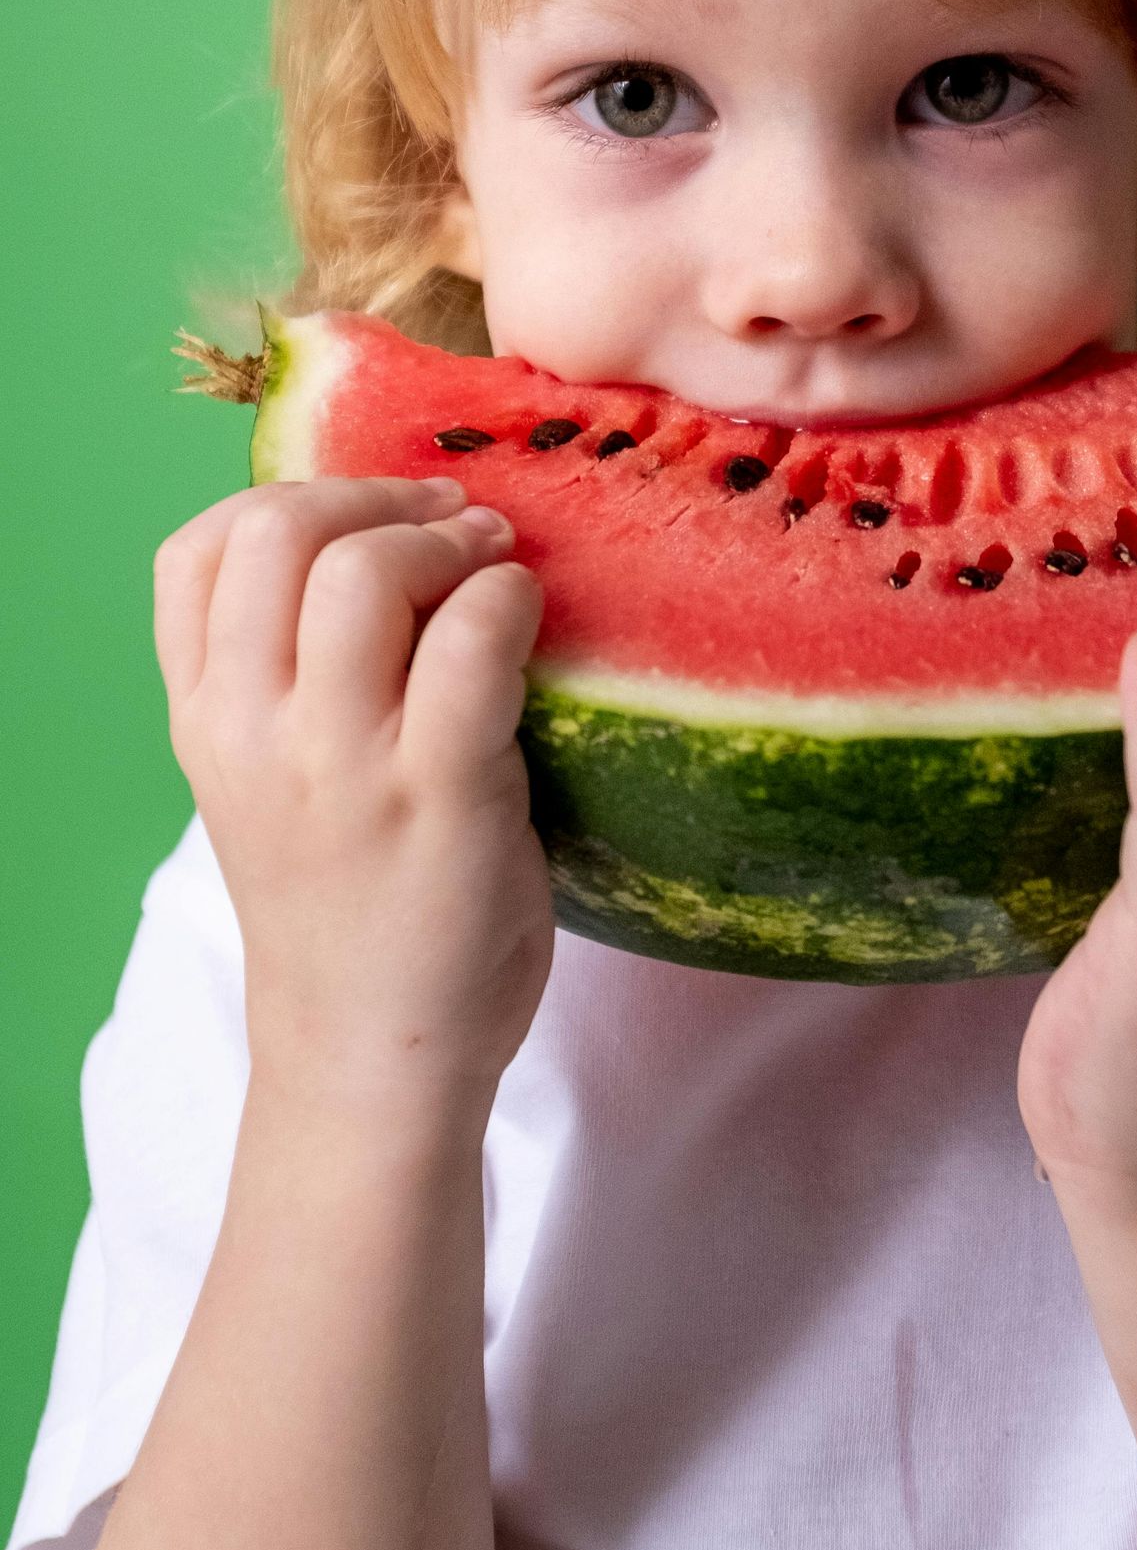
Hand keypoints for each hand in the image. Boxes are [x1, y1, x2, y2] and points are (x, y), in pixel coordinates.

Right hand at [154, 475, 552, 1129]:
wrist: (374, 1052)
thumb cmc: (345, 902)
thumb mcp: (267, 780)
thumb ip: (284, 674)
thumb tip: (377, 535)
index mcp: (205, 720)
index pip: (196, 551)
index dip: (294, 497)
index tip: (373, 514)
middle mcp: (253, 732)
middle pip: (280, 532)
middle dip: (379, 498)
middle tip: (454, 523)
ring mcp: (340, 765)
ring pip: (365, 571)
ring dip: (448, 542)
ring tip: (493, 567)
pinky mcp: (438, 796)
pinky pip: (471, 641)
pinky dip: (509, 601)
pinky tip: (527, 622)